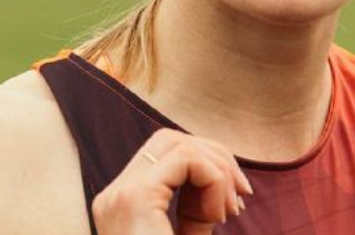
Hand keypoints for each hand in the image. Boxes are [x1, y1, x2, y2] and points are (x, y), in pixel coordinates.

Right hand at [92, 129, 253, 234]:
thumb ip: (195, 214)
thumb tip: (222, 185)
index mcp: (120, 205)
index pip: (162, 156)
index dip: (206, 166)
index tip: (233, 205)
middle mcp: (113, 195)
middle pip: (168, 139)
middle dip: (214, 157)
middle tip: (242, 195)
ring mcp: (120, 194)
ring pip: (176, 142)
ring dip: (217, 169)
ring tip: (230, 210)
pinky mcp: (135, 198)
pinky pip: (185, 159)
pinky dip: (214, 179)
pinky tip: (219, 215)